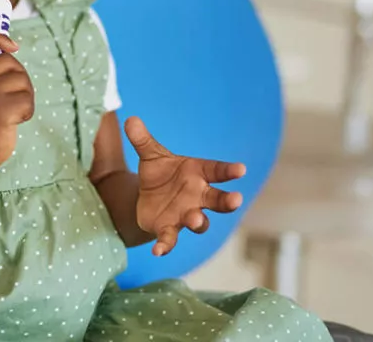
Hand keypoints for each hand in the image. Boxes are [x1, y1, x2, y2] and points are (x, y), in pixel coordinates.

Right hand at [0, 34, 33, 172]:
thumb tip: (11, 52)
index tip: (13, 46)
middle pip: (10, 61)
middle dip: (19, 77)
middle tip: (11, 98)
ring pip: (22, 81)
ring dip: (24, 97)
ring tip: (10, 112)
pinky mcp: (2, 110)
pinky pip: (28, 101)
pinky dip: (27, 112)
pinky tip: (14, 121)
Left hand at [124, 116, 245, 256]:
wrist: (146, 196)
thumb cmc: (159, 172)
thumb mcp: (150, 154)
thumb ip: (142, 140)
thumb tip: (131, 120)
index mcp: (197, 173)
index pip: (217, 170)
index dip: (229, 170)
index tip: (241, 169)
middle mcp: (197, 196)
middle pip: (217, 199)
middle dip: (227, 201)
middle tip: (236, 200)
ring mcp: (185, 214)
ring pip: (199, 221)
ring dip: (199, 221)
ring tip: (195, 219)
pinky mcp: (168, 229)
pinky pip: (170, 239)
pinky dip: (166, 245)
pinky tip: (158, 251)